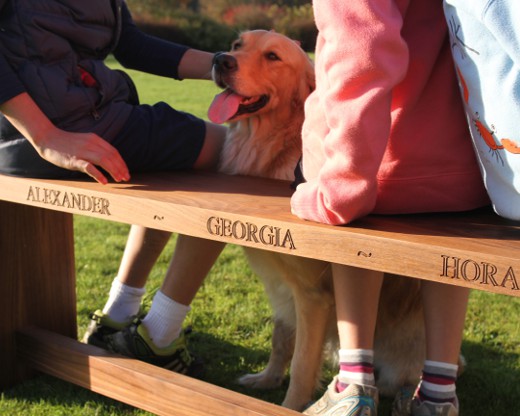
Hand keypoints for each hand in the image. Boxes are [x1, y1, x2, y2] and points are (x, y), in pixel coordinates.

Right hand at [1, 92, 129, 183]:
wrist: (47, 138)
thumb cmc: (66, 143)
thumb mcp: (85, 142)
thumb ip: (96, 149)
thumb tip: (109, 160)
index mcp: (95, 139)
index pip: (113, 151)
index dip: (122, 162)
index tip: (126, 172)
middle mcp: (91, 144)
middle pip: (111, 156)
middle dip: (121, 168)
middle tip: (126, 178)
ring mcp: (83, 151)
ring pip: (104, 160)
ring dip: (113, 171)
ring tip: (119, 179)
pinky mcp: (74, 159)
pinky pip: (88, 167)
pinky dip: (98, 174)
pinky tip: (104, 181)